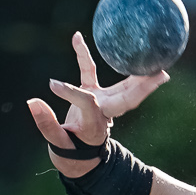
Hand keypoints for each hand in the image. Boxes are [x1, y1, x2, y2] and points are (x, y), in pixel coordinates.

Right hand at [26, 31, 167, 176]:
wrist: (76, 159)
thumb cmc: (69, 154)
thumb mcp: (57, 143)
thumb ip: (47, 124)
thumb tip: (32, 102)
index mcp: (95, 123)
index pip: (87, 102)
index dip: (71, 93)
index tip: (53, 85)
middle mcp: (104, 111)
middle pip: (128, 97)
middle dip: (144, 87)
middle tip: (162, 73)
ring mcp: (101, 101)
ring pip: (121, 83)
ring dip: (136, 71)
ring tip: (150, 52)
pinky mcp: (91, 94)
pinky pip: (88, 71)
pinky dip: (82, 55)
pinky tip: (75, 36)